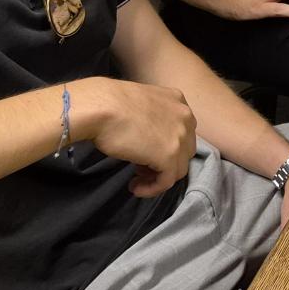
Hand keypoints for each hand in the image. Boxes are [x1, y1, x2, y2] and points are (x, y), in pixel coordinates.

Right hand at [72, 77, 197, 197]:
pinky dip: (152, 189)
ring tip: (137, 179)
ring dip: (158, 178)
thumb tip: (148, 142)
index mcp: (178, 101)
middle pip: (184, 150)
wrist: (103, 107)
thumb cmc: (110, 104)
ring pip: (178, 168)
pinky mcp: (169, 156)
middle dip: (165, 162)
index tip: (146, 154)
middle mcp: (185, 117)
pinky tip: (135, 187)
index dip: (166, 146)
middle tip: (141, 168)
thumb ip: (153, 119)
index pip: (181, 132)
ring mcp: (180, 137)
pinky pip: (166, 181)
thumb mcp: (142, 105)